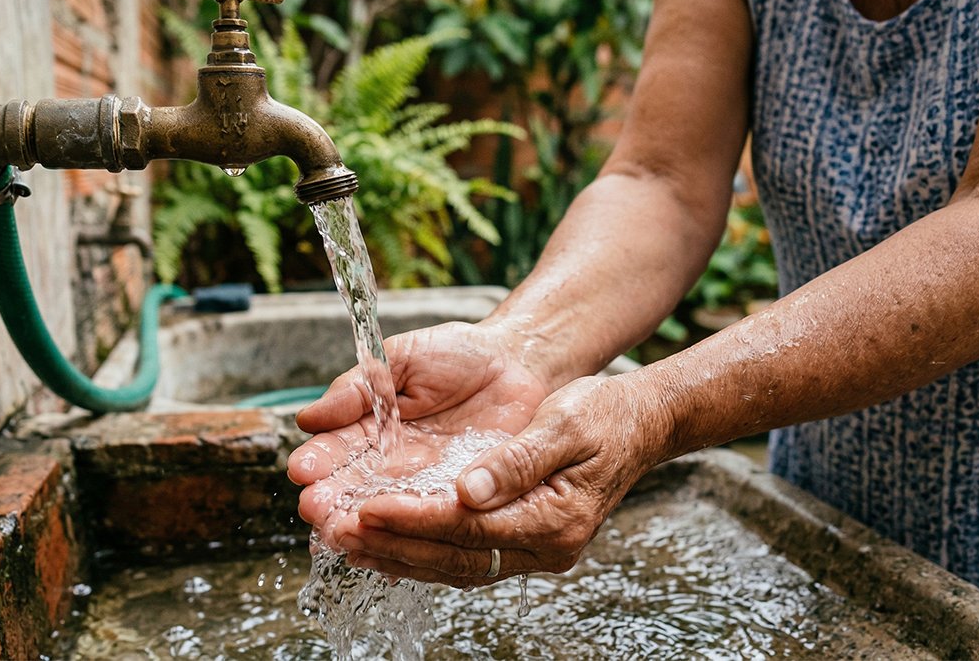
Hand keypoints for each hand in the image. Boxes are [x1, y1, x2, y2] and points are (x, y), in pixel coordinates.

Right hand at [287, 321, 554, 540]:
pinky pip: (436, 519)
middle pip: (355, 489)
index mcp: (372, 429)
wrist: (521, 363)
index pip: (337, 450)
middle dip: (332, 501)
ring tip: (342, 531)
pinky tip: (390, 547)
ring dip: (364, 523)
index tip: (301, 470)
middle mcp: (393, 464)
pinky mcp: (462, 499)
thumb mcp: (402, 360)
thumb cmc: (460, 354)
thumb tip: (307, 417)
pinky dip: (413, 534)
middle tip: (314, 510)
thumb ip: (358, 389)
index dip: (318, 460)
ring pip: (389, 511)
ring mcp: (426, 485)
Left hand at [325, 373, 673, 587]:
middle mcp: (545, 546)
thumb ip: (518, 459)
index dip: (415, 520)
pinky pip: (463, 555)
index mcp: (556, 520)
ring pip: (455, 564)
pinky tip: (384, 541)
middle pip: (456, 556)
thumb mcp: (566, 423)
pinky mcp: (520, 540)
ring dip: (399, 555)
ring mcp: (534, 550)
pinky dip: (420, 550)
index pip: (470, 528)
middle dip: (394, 545)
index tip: (368, 507)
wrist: (639, 423)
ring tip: (346, 541)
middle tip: (339, 531)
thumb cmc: (605, 415)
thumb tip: (469, 490)